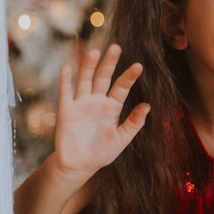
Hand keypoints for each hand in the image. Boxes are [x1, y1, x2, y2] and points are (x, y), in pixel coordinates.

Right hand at [53, 44, 149, 183]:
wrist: (79, 167)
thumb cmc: (102, 153)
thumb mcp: (122, 139)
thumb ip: (134, 123)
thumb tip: (148, 105)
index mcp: (112, 107)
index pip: (122, 87)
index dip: (129, 77)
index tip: (139, 66)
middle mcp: (97, 101)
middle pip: (104, 77)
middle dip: (109, 63)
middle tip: (116, 47)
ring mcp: (81, 104)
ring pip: (85, 80)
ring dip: (89, 66)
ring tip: (95, 51)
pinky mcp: (66, 111)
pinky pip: (65, 93)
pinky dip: (65, 80)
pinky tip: (68, 66)